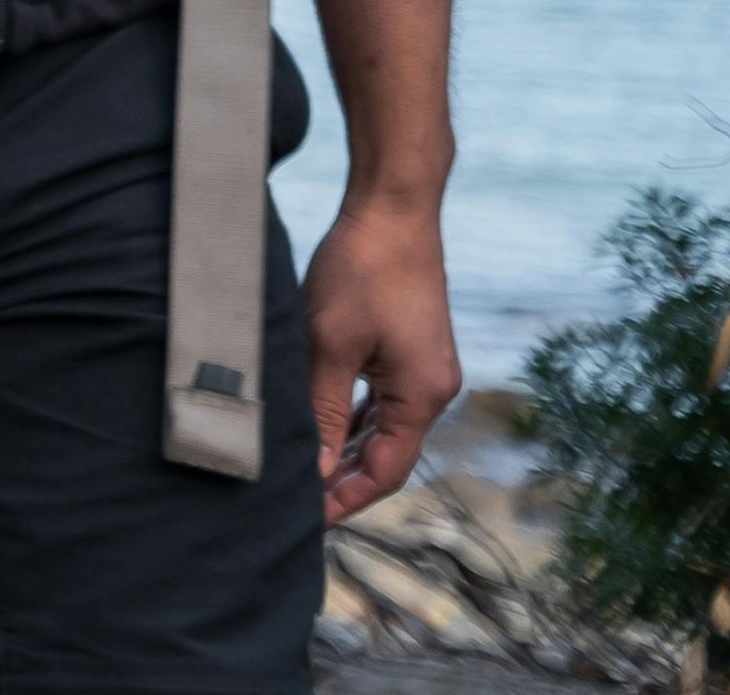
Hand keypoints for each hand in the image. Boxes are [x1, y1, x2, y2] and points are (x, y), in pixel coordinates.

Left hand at [305, 189, 461, 518]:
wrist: (393, 208)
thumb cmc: (361, 270)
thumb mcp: (330, 345)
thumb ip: (321, 410)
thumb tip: (312, 469)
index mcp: (422, 396)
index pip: (385, 471)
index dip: (346, 499)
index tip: (308, 521)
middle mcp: (432, 388)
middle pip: (386, 454)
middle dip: (343, 480)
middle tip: (297, 504)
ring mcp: (423, 367)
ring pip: (381, 426)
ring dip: (345, 449)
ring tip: (302, 473)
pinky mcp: (408, 347)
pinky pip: (380, 398)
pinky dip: (351, 417)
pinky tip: (321, 427)